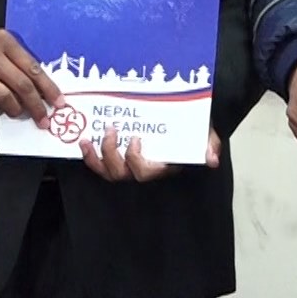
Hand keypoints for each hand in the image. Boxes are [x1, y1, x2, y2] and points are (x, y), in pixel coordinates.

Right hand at [0, 28, 63, 123]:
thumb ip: (15, 61)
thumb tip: (39, 88)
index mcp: (4, 41)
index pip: (33, 68)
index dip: (48, 88)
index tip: (58, 102)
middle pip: (22, 85)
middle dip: (36, 106)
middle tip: (43, 118)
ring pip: (4, 98)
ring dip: (15, 110)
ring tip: (17, 112)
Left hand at [82, 128, 220, 182]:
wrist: (185, 123)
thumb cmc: (192, 130)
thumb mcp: (205, 134)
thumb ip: (209, 144)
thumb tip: (212, 159)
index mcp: (162, 166)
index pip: (145, 173)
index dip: (135, 160)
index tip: (135, 139)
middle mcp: (144, 171)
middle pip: (121, 174)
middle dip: (111, 154)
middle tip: (111, 130)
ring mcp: (129, 168)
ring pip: (108, 173)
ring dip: (95, 158)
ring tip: (88, 139)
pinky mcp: (118, 160)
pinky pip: (100, 167)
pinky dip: (90, 158)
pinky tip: (84, 142)